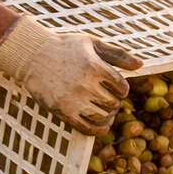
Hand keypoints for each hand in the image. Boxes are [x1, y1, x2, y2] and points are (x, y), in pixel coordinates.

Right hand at [0, 16, 142, 132]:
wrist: (32, 55)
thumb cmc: (65, 46)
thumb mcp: (92, 43)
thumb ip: (117, 54)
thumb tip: (140, 64)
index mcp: (94, 67)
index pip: (122, 87)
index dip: (122, 88)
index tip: (115, 87)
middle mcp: (85, 84)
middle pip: (113, 103)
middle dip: (114, 101)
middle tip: (107, 96)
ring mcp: (73, 99)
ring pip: (102, 116)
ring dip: (107, 114)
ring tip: (103, 108)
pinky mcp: (62, 111)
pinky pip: (86, 128)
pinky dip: (98, 130)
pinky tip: (102, 126)